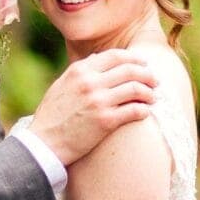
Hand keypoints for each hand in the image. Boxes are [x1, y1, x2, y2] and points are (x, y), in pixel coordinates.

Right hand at [28, 49, 156, 167]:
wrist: (44, 143)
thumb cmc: (52, 115)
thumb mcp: (61, 84)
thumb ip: (80, 71)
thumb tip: (98, 58)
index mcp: (80, 70)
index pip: (115, 56)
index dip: (134, 59)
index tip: (143, 64)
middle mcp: (91, 82)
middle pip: (130, 70)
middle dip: (147, 74)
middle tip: (155, 81)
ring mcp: (99, 101)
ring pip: (136, 88)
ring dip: (149, 93)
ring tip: (153, 98)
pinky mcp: (106, 121)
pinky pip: (135, 110)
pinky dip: (144, 110)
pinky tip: (146, 112)